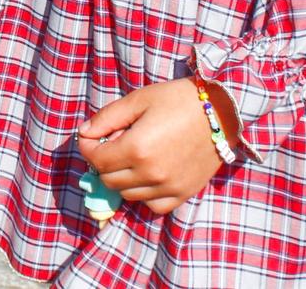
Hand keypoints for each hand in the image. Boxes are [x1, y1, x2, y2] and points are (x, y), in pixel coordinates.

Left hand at [76, 78, 225, 215]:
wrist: (222, 111)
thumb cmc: (178, 100)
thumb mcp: (138, 100)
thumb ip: (107, 118)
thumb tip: (84, 132)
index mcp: (137, 149)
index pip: (96, 159)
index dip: (86, 147)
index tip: (89, 137)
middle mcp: (151, 174)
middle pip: (109, 180)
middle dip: (102, 162)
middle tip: (111, 145)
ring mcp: (169, 187)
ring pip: (128, 195)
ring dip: (121, 179)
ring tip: (131, 158)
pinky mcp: (184, 193)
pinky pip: (154, 206)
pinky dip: (144, 195)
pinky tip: (147, 176)